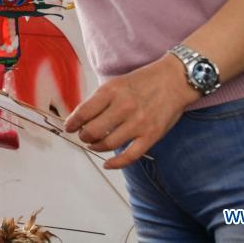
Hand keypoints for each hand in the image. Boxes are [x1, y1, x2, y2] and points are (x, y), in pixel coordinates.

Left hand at [64, 54, 199, 168]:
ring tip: (93, 144)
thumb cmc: (145, 80)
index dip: (72, 123)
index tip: (69, 127)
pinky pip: (130, 156)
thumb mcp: (117, 83)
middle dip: (83, 136)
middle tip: (83, 135)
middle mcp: (123, 107)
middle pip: (93, 130)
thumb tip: (81, 117)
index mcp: (111, 91)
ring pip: (108, 144)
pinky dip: (115, 163)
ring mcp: (138, 123)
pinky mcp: (152, 135)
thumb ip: (100, 99)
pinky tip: (107, 163)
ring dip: (96, 147)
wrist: (175, 79)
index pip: (83, 112)